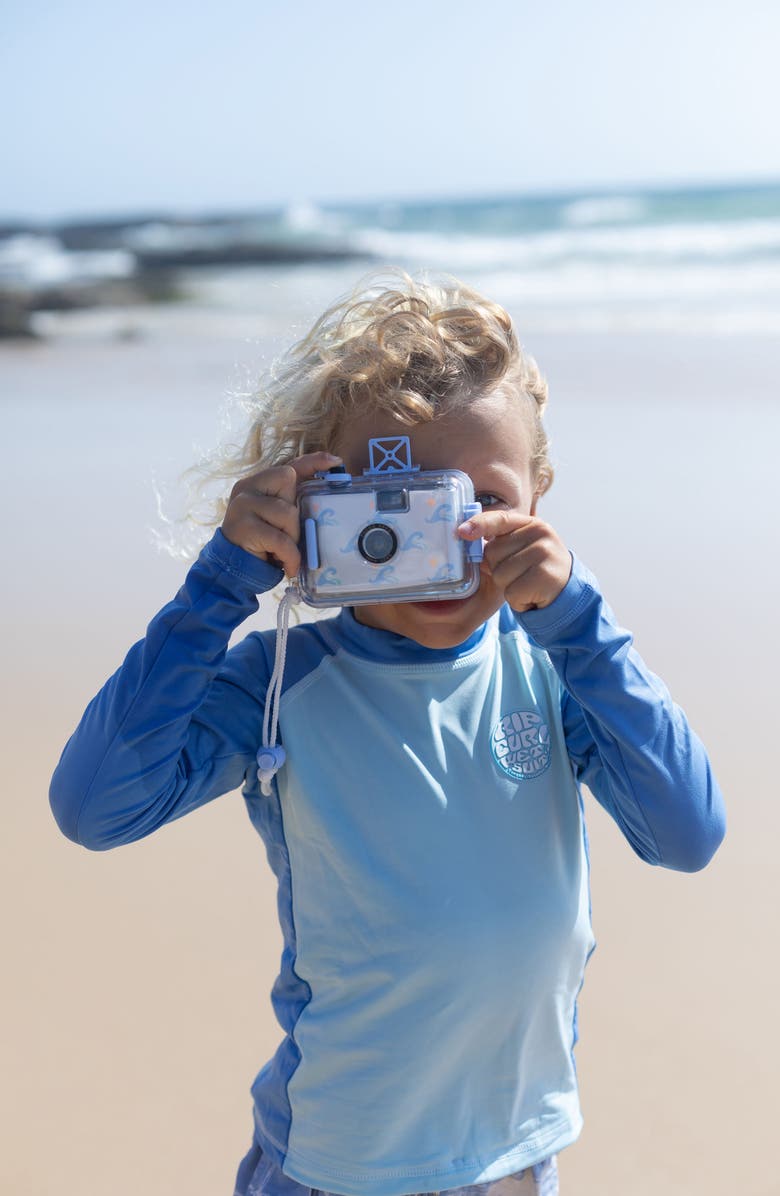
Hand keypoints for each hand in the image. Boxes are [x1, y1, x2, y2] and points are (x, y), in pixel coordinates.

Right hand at [221, 451, 341, 575]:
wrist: (232, 570)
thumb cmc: (262, 545)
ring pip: (287, 512)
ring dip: (292, 537)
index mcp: (258, 483)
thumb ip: (294, 505)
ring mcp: (243, 504)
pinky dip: (290, 555)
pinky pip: (280, 539)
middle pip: (288, 481)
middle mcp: (247, 487)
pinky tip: (289, 566)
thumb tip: (326, 496)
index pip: (289, 466)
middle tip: (288, 534)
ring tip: (284, 553)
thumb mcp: (279, 520)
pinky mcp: (243, 526)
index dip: (313, 462)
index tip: (335, 461)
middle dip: (296, 512)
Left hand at [458, 510, 571, 612]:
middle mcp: (540, 534)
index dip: (479, 525)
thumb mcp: (522, 549)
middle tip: (520, 574)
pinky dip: (517, 600)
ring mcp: (544, 554)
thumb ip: (501, 543)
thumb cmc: (536, 569)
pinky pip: (511, 592)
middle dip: (498, 569)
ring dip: (508, 586)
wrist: (567, 592)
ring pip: (500, 575)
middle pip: (492, 553)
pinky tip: (531, 595)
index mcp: (531, 524)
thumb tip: (469, 540)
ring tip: (526, 584)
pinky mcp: (545, 577)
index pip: (500, 519)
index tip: (462, 532)